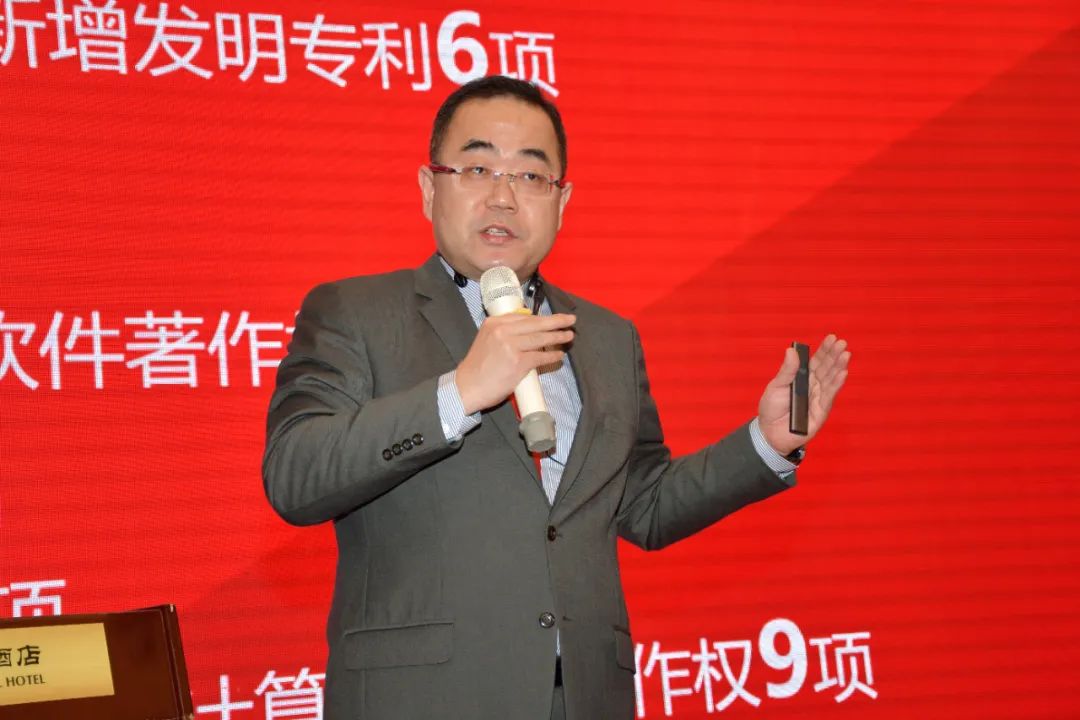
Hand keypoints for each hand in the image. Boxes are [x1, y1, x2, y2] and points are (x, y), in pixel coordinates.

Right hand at [456, 313, 575, 414]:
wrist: (467, 387)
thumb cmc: (478, 367)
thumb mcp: (487, 340)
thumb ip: (504, 333)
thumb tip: (528, 330)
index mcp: (494, 323)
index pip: (524, 316)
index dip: (541, 318)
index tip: (553, 319)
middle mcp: (503, 330)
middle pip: (536, 323)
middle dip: (556, 321)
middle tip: (570, 320)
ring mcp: (511, 346)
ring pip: (541, 338)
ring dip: (558, 337)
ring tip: (569, 336)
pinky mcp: (518, 362)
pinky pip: (540, 357)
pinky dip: (552, 356)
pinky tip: (559, 355)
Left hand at [758, 334, 849, 455]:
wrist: (769, 432)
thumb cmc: (772, 408)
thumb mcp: (776, 386)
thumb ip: (787, 370)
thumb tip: (791, 350)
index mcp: (803, 378)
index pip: (816, 361)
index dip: (825, 350)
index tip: (832, 338)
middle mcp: (814, 386)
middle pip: (826, 369)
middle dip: (835, 356)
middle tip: (842, 343)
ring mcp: (819, 398)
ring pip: (831, 380)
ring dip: (839, 367)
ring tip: (846, 354)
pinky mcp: (821, 411)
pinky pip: (829, 396)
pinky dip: (836, 384)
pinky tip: (843, 373)